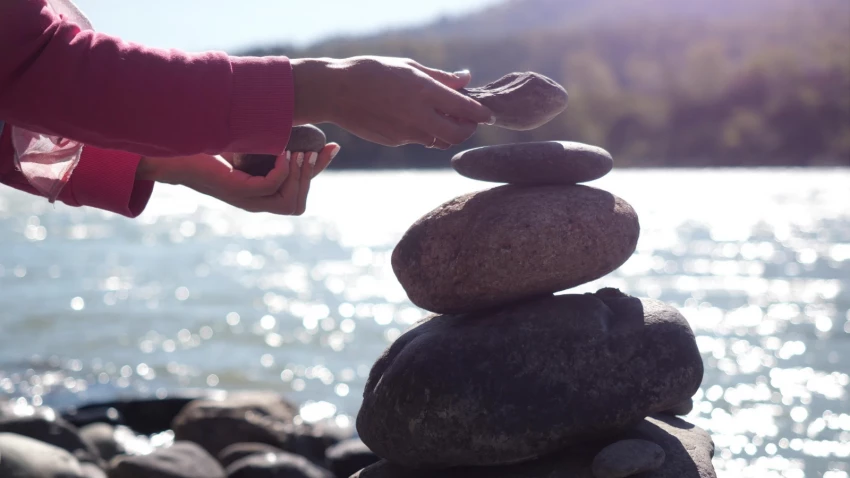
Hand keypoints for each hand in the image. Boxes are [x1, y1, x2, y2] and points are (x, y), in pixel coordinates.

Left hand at [137, 143, 338, 214]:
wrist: (172, 152)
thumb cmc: (205, 146)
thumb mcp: (244, 142)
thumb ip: (265, 140)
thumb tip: (290, 117)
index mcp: (260, 195)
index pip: (299, 194)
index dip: (318, 171)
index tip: (331, 147)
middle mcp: (255, 203)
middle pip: (298, 203)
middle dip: (313, 175)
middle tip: (318, 148)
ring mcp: (246, 200)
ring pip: (289, 200)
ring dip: (301, 175)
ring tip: (303, 150)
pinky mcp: (236, 190)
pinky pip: (272, 185)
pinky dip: (283, 170)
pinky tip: (285, 152)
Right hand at [292, 56, 493, 148]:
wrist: (336, 92)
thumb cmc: (372, 71)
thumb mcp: (408, 66)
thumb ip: (440, 77)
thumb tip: (465, 79)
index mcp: (424, 92)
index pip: (466, 109)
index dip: (481, 114)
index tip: (487, 114)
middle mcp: (419, 116)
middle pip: (458, 134)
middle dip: (468, 129)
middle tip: (468, 121)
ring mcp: (407, 133)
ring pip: (439, 140)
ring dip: (447, 132)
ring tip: (440, 117)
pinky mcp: (396, 142)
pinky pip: (418, 139)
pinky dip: (423, 132)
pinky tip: (410, 117)